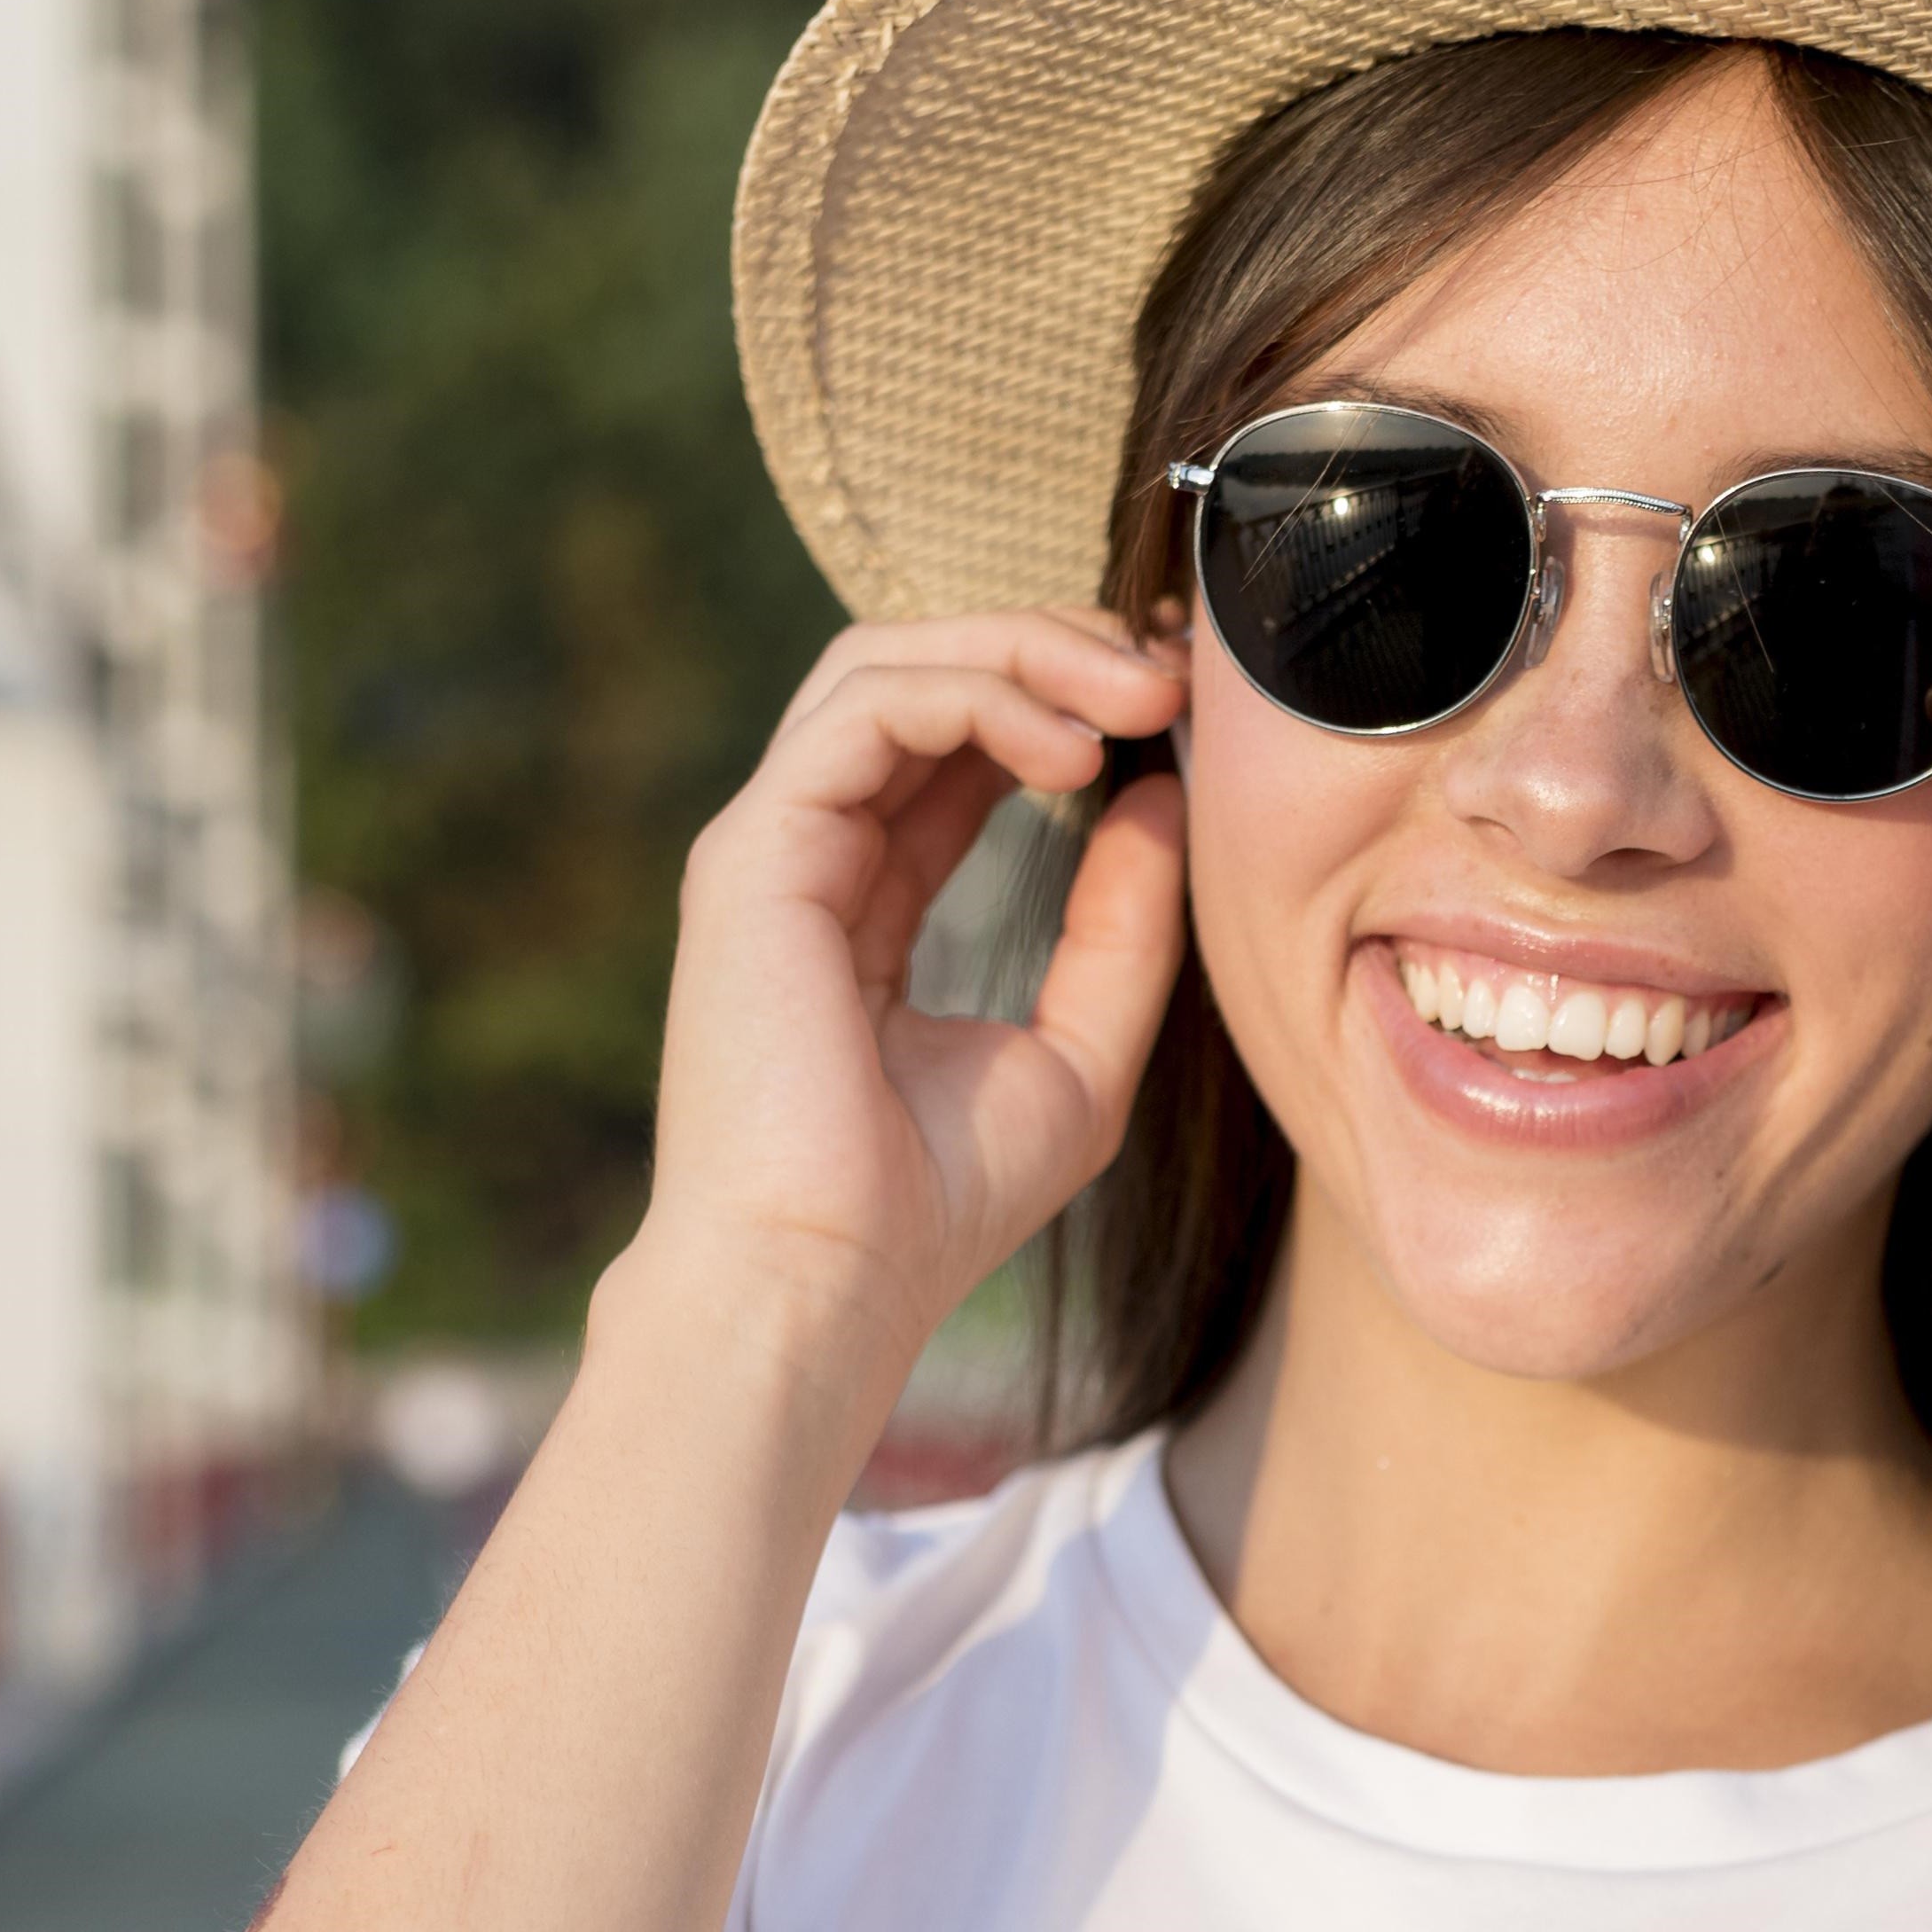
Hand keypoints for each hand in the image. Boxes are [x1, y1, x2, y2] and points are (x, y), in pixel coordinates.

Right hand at [640, 607, 1187, 1365]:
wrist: (830, 1283)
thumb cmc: (935, 1205)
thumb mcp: (1078, 1052)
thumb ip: (1121, 928)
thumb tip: (1160, 795)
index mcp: (866, 898)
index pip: (955, 744)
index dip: (1064, 697)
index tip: (1176, 704)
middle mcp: (810, 854)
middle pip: (918, 672)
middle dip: (1053, 647)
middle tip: (1171, 671)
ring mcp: (772, 845)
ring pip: (884, 662)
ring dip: (1024, 652)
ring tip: (1137, 695)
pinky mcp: (755, 852)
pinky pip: (865, 708)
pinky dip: (976, 698)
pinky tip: (1069, 754)